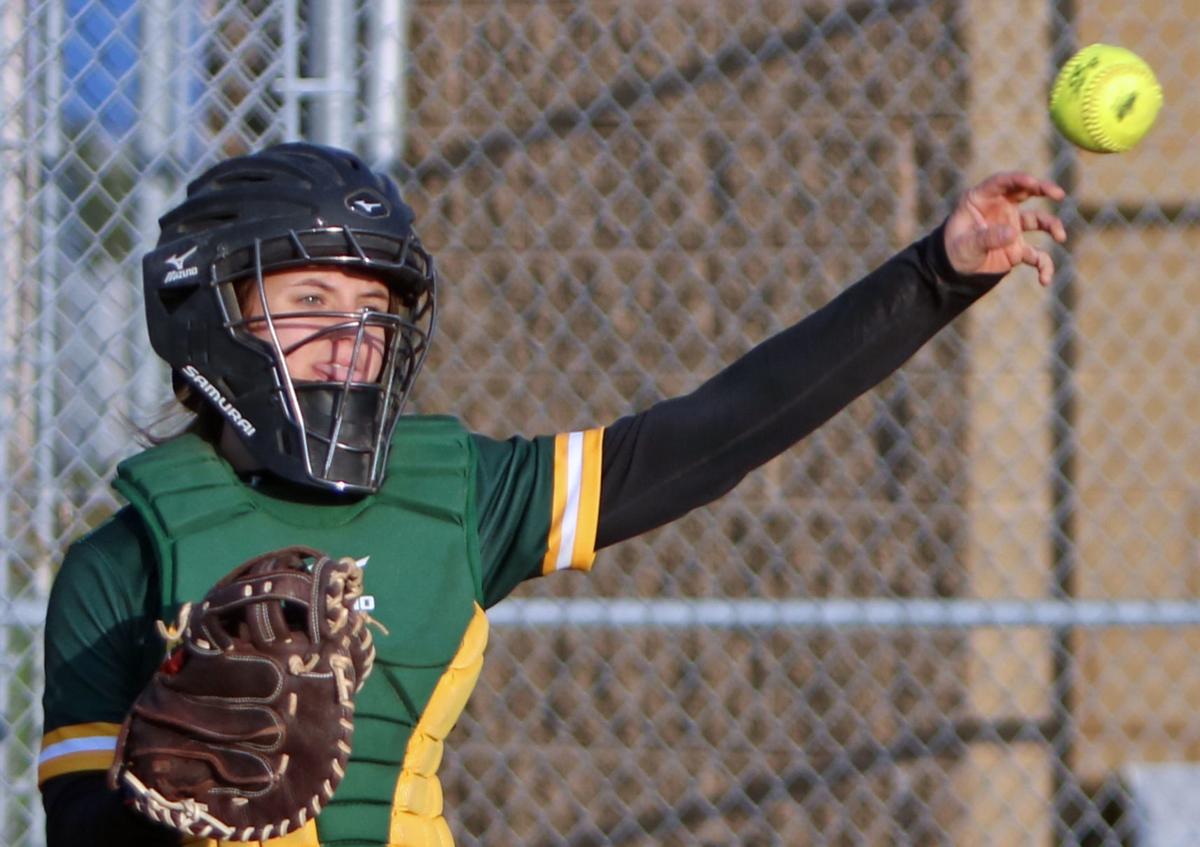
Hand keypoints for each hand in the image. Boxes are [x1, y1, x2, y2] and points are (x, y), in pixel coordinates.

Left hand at [943, 171, 1066, 285]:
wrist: (954, 273)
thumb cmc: (954, 251)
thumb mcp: (965, 245)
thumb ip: (987, 238)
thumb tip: (1012, 233)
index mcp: (980, 200)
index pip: (1001, 183)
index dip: (1018, 180)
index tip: (1033, 183)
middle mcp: (1000, 209)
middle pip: (1025, 192)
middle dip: (1044, 190)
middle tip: (1058, 194)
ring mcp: (1011, 227)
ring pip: (1038, 221)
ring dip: (1051, 226)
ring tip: (1060, 236)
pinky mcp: (1018, 248)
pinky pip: (1036, 255)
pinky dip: (1043, 266)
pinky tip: (1044, 279)